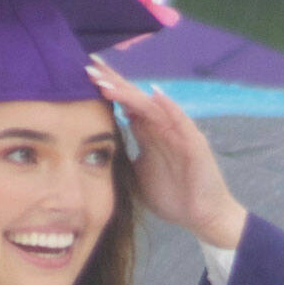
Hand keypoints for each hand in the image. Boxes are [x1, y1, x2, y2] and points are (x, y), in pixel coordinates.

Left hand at [87, 56, 246, 248]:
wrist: (201, 216)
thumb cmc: (172, 196)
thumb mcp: (138, 173)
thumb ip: (124, 155)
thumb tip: (98, 146)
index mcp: (148, 133)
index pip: (125, 104)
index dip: (107, 89)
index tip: (83, 76)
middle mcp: (162, 127)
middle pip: (135, 98)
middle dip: (113, 83)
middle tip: (89, 67)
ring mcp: (178, 134)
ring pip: (152, 107)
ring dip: (130, 94)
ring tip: (108, 85)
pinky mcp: (194, 145)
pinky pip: (181, 122)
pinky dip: (169, 107)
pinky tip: (155, 94)